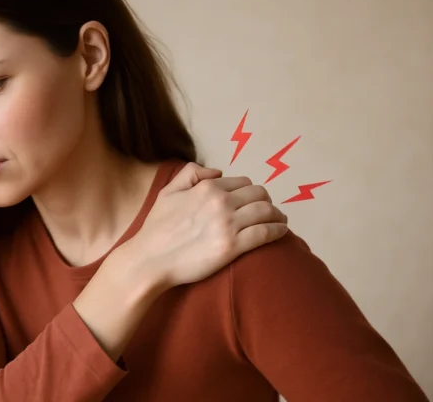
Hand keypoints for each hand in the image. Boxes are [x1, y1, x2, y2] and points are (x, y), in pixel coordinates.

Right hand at [121, 162, 287, 290]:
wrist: (150, 259)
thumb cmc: (156, 228)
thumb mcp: (168, 191)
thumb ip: (191, 173)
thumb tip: (218, 173)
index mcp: (207, 188)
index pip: (243, 183)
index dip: (250, 192)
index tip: (253, 202)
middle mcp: (221, 202)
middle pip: (260, 195)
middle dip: (266, 202)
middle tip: (268, 212)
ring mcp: (228, 224)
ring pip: (267, 212)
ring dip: (277, 215)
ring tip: (280, 221)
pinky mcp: (232, 247)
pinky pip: (265, 233)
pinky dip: (278, 230)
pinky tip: (281, 232)